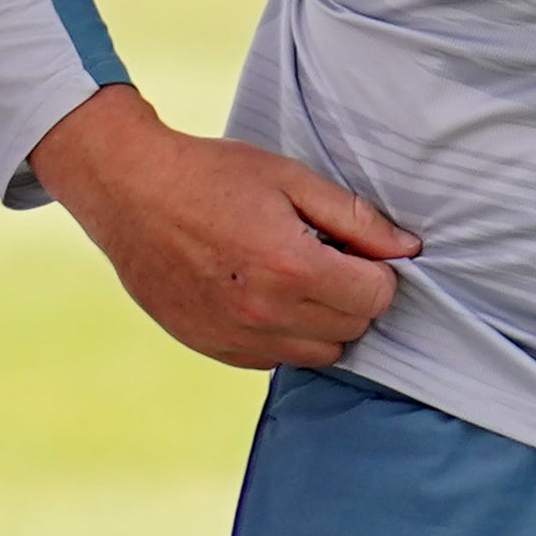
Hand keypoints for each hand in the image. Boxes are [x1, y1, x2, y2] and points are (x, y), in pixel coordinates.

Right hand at [26, 82, 415, 371]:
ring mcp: (237, 337)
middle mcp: (267, 313)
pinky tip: (259, 293)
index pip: (376, 297)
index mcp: (292, 267)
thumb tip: (407, 249)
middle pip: (352, 329)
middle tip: (321, 257)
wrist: (128, 192)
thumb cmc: (209, 175)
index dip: (375, 270)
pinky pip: (274, 359)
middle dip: (351, 295)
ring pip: (318, 354)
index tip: (353, 249)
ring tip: (291, 277)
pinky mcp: (214, 348)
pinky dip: (281, 334)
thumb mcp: (288, 177)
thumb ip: (353, 217)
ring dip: (320, 322)